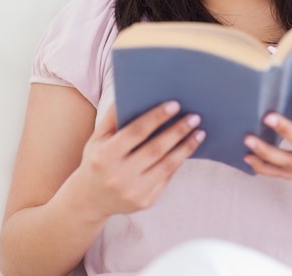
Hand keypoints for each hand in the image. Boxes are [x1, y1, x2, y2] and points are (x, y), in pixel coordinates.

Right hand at [76, 101, 205, 220]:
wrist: (91, 199)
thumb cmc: (98, 159)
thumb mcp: (98, 138)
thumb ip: (113, 116)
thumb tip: (131, 91)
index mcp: (105, 156)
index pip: (136, 132)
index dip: (156, 117)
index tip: (175, 104)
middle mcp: (119, 176)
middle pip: (155, 149)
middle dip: (177, 131)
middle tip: (194, 116)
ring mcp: (133, 191)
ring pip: (166, 165)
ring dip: (186, 147)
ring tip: (199, 132)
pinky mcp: (145, 201)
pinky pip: (166, 178)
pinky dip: (179, 161)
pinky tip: (188, 148)